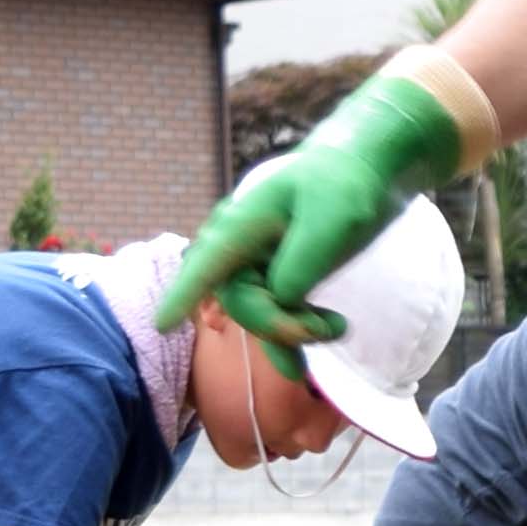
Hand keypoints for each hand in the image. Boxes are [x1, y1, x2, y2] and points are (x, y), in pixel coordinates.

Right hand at [166, 65, 468, 352]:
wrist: (365, 167)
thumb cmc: (343, 182)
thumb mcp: (330, 221)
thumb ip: (300, 264)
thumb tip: (280, 299)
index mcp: (242, 224)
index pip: (205, 265)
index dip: (183, 295)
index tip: (161, 324)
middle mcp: (241, 246)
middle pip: (240, 302)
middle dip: (278, 324)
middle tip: (329, 327)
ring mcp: (258, 263)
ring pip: (260, 314)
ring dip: (294, 329)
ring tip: (337, 326)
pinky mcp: (280, 275)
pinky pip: (276, 313)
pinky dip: (293, 334)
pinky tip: (304, 358)